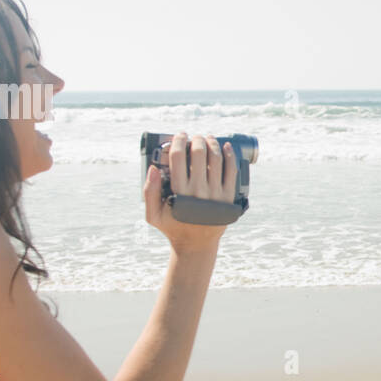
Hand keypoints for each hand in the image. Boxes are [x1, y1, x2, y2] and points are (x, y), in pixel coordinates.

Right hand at [143, 132, 237, 253]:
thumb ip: (148, 191)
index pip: (177, 157)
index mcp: (179, 192)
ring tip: (208, 139)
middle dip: (196, 140)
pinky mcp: (229, 198)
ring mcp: (216, 195)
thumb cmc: (173, 226)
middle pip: (199, 154)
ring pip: (216, 159)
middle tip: (195, 137)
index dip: (178, 141)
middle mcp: (198, 192)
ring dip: (212, 143)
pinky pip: (232, 171)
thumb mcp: (153, 214)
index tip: (179, 135)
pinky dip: (229, 156)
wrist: (197, 245)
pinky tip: (226, 147)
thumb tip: (153, 167)